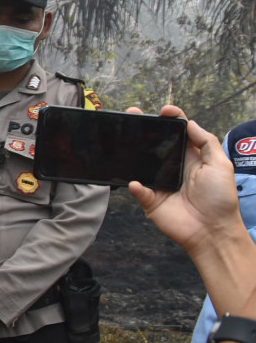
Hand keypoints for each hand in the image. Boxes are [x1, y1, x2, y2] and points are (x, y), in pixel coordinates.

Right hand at [126, 105, 242, 255]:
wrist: (212, 231)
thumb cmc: (220, 199)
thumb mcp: (221, 166)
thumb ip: (207, 143)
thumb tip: (190, 123)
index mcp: (190, 158)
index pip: (178, 133)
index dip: (171, 120)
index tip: (163, 111)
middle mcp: (172, 167)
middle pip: (155, 144)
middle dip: (142, 129)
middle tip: (131, 114)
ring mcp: (159, 183)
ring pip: (141, 163)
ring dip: (131, 152)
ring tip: (122, 139)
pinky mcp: (150, 199)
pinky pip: (138, 189)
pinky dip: (135, 186)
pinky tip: (135, 181)